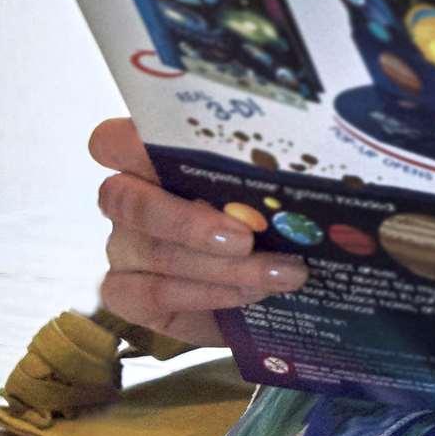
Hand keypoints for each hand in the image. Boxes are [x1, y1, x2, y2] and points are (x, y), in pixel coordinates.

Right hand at [88, 117, 301, 345]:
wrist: (268, 291)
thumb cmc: (269, 221)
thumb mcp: (272, 187)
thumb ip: (271, 167)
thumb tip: (321, 140)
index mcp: (152, 162)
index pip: (113, 142)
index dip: (131, 143)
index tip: (185, 152)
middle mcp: (129, 201)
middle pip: (125, 199)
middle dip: (188, 220)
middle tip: (247, 236)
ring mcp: (123, 248)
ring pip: (152, 251)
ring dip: (221, 266)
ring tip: (281, 273)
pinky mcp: (125, 293)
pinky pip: (151, 294)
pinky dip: (206, 294)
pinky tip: (250, 295)